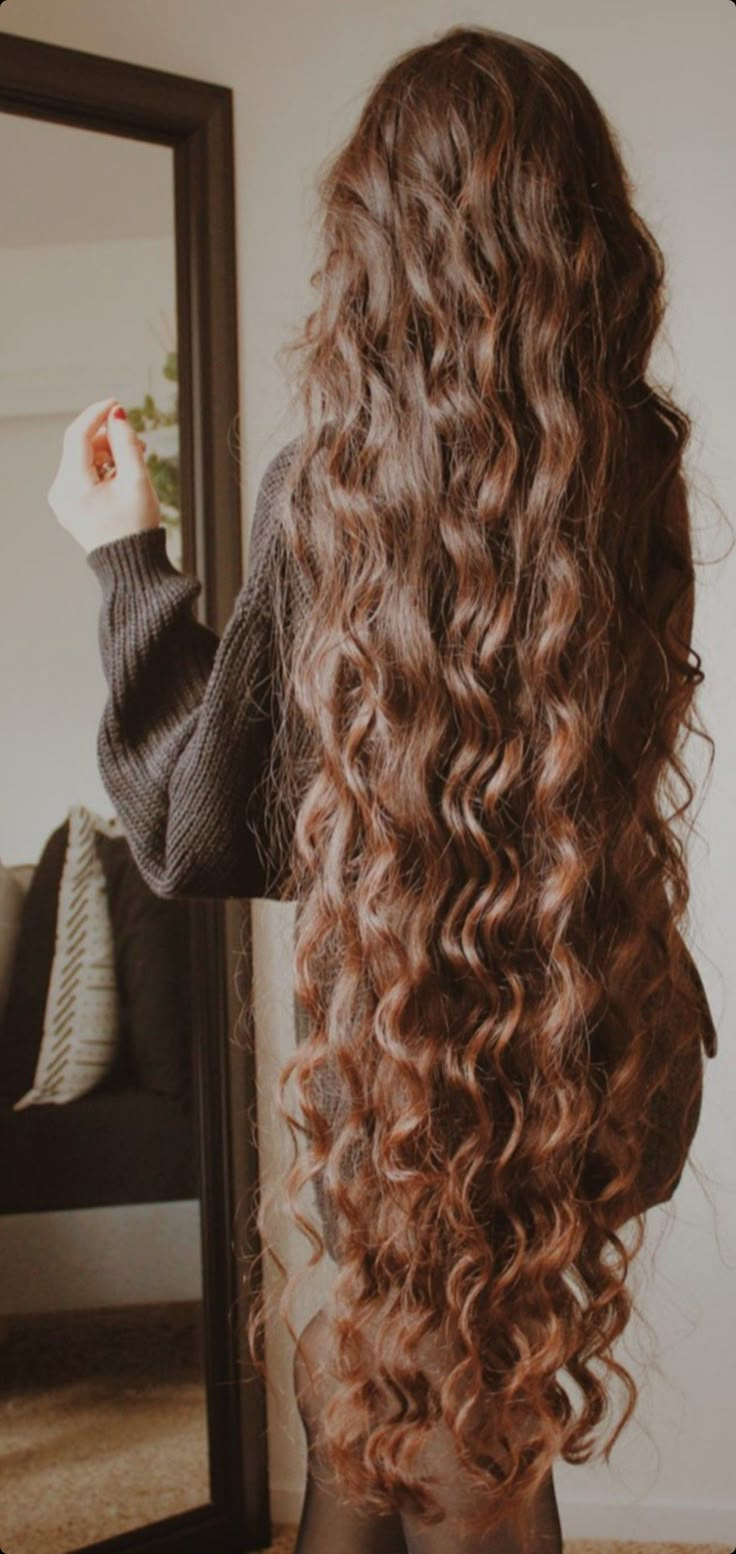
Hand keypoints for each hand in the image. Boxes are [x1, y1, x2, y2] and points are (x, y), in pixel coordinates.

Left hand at [47, 397, 160, 554]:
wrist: (130, 565)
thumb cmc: (136, 527)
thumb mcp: (137, 481)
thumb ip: (127, 444)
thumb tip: (117, 415)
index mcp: (74, 487)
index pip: (77, 436)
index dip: (97, 414)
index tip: (116, 403)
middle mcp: (60, 492)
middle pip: (79, 447)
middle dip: (107, 438)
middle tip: (136, 441)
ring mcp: (61, 499)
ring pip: (81, 459)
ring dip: (106, 453)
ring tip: (135, 459)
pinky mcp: (68, 504)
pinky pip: (81, 474)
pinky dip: (101, 468)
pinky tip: (121, 473)